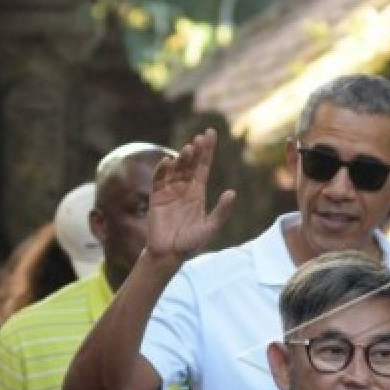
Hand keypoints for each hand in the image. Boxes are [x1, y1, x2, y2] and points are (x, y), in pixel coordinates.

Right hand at [146, 128, 236, 265]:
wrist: (169, 255)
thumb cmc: (191, 243)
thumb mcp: (211, 227)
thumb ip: (221, 211)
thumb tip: (232, 192)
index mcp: (198, 193)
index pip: (203, 167)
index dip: (207, 151)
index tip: (210, 134)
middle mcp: (184, 189)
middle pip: (190, 164)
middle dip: (196, 151)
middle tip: (201, 138)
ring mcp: (169, 192)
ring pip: (176, 170)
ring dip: (182, 159)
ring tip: (189, 149)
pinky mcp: (156, 198)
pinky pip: (159, 181)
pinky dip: (162, 171)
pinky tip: (168, 161)